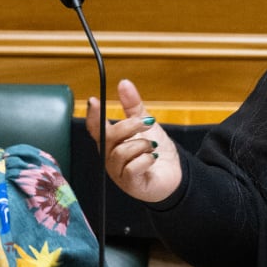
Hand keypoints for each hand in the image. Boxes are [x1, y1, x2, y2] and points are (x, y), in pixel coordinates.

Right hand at [85, 78, 180, 202]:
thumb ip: (133, 105)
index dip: (92, 115)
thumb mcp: (145, 124)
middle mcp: (110, 157)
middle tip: (148, 123)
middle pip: (108, 137)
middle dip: (130, 126)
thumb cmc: (155, 150)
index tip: (93, 100)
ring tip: (152, 147)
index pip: (94, 128)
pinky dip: (146, 160)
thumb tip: (124, 82)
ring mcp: (118, 172)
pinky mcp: (131, 184)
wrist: (174, 174)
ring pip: (122, 152)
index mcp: (110, 142)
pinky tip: (153, 158)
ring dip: (142, 145)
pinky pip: (132, 168)